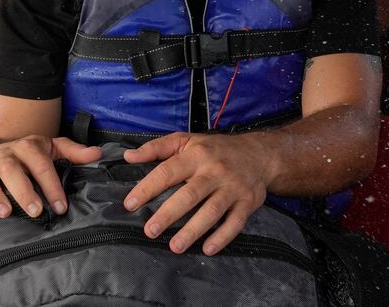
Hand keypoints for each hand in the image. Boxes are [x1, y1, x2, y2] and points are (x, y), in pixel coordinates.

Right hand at [0, 135, 100, 222]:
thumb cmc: (26, 155)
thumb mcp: (51, 149)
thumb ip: (73, 152)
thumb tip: (97, 154)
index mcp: (26, 147)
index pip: (40, 163)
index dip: (51, 185)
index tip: (61, 207)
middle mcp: (3, 154)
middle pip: (10, 167)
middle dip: (23, 189)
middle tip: (35, 211)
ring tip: (5, 213)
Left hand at [121, 133, 269, 254]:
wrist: (259, 154)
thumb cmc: (216, 149)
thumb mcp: (187, 140)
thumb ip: (157, 148)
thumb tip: (128, 156)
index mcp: (196, 155)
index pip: (168, 171)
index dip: (148, 188)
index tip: (130, 204)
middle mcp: (214, 171)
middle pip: (189, 194)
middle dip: (168, 214)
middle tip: (150, 231)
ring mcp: (232, 188)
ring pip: (212, 211)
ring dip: (193, 230)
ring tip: (175, 246)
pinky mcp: (247, 203)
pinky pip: (235, 223)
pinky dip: (222, 237)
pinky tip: (207, 249)